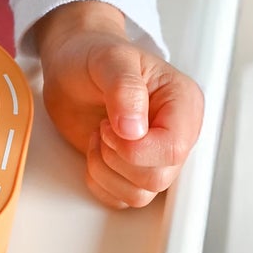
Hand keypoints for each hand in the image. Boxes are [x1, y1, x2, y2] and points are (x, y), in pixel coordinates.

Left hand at [33, 1, 202, 208]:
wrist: (70, 62)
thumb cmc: (93, 53)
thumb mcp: (109, 59)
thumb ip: (124, 88)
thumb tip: (134, 128)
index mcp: (182, 104)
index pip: (173, 149)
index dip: (136, 148)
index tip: (110, 125)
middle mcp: (174, 134)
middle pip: (157, 178)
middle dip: (117, 157)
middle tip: (103, 126)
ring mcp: (153, 155)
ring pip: (140, 194)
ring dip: (106, 168)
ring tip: (98, 134)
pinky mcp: (131, 170)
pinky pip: (120, 199)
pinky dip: (99, 181)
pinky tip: (94, 150)